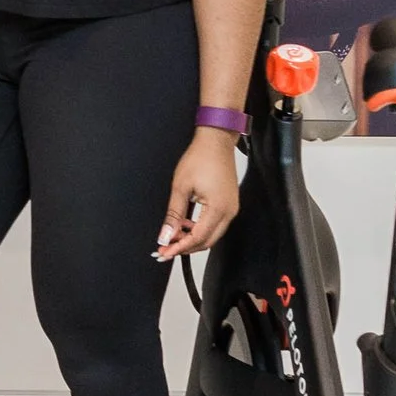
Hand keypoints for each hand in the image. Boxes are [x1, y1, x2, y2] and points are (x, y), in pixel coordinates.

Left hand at [157, 129, 241, 260]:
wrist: (215, 142)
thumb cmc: (200, 158)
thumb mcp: (180, 187)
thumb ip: (173, 215)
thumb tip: (166, 235)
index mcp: (218, 209)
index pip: (198, 238)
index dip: (180, 248)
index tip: (164, 253)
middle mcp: (229, 212)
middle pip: (207, 241)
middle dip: (185, 247)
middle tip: (165, 249)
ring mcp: (231, 209)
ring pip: (211, 234)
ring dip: (192, 238)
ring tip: (172, 236)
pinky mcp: (229, 205)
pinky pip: (214, 224)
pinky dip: (199, 228)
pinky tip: (185, 225)